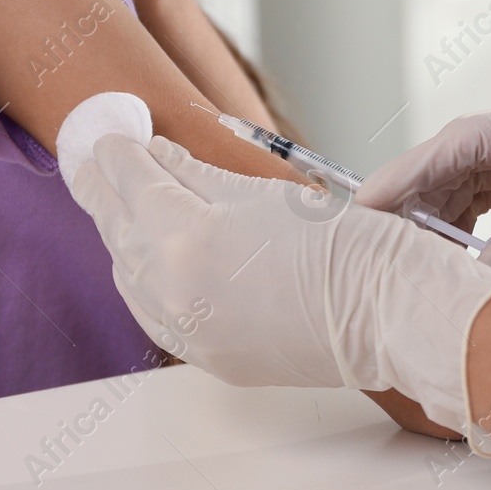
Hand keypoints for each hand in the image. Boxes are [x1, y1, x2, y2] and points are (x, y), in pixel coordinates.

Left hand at [68, 132, 490, 452]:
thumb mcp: (264, 192)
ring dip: (125, 235)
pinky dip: (147, 278)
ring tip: (127, 202)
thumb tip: (155, 156)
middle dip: (108, 190)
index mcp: (183, 240)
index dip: (116, 151)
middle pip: (117, 230)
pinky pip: (156, 312)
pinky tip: (157, 256)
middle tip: (99, 159)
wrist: (391, 314)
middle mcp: (171, 293)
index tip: (111, 131)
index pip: (129, 183)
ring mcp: (188, 334)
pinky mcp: (209, 358)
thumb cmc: (346, 244)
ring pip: (129, 275)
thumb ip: (196, 175)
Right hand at [359, 102, 490, 359]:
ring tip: (403, 249)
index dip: (414, 168)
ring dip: (440, 215)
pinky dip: (470, 233)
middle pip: (468, 157)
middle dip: (418, 192)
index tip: (370, 201)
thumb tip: (458, 276)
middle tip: (371, 232)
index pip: (472, 137)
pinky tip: (451, 256)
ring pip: (480, 185)